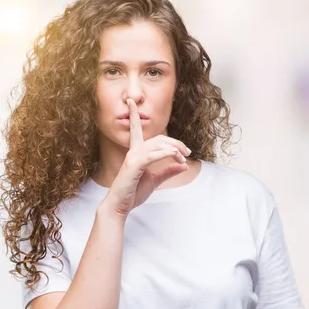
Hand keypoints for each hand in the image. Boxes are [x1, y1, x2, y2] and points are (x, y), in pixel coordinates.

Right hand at [103, 99, 189, 215]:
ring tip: (183, 157)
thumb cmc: (134, 192)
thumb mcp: (155, 180)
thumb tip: (183, 165)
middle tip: (187, 152)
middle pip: (157, 138)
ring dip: (173, 149)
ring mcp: (132, 158)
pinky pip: (152, 155)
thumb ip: (168, 171)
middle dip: (175, 142)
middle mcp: (133, 152)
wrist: (120, 206)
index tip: (131, 102)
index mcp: (136, 153)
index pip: (136, 130)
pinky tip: (176, 157)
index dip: (134, 115)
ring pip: (157, 145)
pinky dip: (166, 154)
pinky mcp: (134, 166)